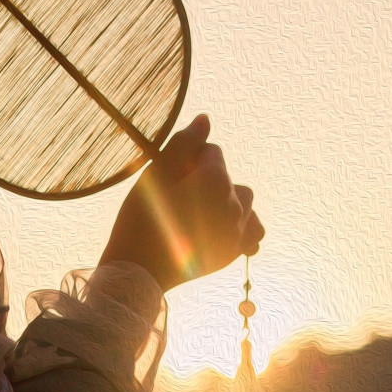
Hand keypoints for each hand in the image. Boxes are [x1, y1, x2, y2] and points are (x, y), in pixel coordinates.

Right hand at [99, 114, 264, 292]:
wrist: (138, 270)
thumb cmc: (141, 219)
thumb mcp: (156, 174)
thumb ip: (184, 143)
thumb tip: (205, 120)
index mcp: (216, 180)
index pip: (212, 152)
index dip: (188, 158)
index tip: (169, 176)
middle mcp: (234, 204)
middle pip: (226, 177)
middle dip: (205, 179)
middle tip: (175, 196)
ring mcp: (237, 230)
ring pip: (243, 202)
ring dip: (225, 200)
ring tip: (197, 211)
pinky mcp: (234, 252)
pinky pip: (252, 232)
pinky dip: (241, 226)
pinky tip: (221, 228)